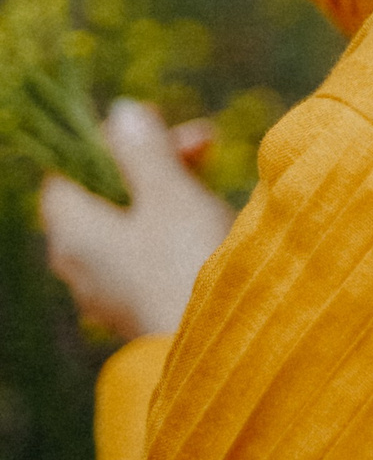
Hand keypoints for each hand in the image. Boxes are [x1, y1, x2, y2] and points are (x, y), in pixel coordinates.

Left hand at [41, 99, 236, 339]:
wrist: (216, 349)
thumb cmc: (186, 264)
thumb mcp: (169, 193)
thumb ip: (142, 150)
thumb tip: (120, 110)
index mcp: (70, 229)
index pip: (69, 167)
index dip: (112, 139)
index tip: (161, 125)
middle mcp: (75, 260)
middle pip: (101, 190)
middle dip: (150, 160)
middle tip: (206, 143)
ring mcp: (103, 286)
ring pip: (125, 219)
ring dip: (165, 188)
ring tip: (214, 175)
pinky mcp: (133, 303)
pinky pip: (140, 249)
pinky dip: (168, 224)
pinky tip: (205, 219)